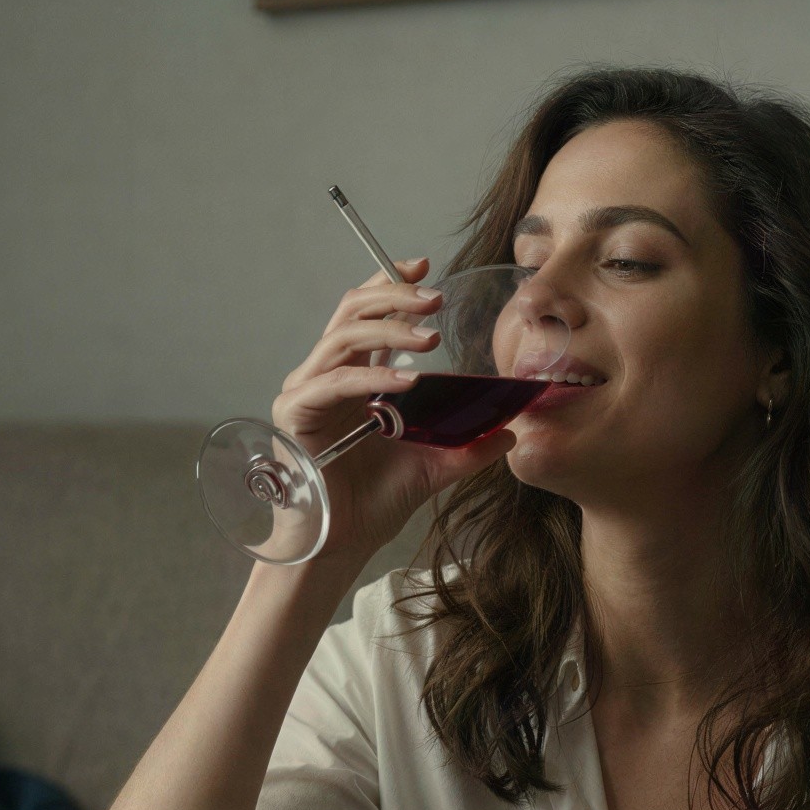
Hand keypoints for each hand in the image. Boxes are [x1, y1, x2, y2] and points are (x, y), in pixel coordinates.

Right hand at [272, 256, 514, 566]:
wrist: (344, 544)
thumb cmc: (375, 502)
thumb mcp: (436, 466)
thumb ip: (470, 445)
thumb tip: (513, 429)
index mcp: (355, 377)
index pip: (367, 312)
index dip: (391, 282)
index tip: (425, 265)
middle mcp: (326, 376)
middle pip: (352, 311)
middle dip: (394, 295)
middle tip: (435, 297)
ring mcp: (307, 392)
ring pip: (343, 338)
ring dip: (389, 331)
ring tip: (429, 338)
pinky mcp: (296, 415)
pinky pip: (333, 382)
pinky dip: (371, 377)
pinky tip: (406, 381)